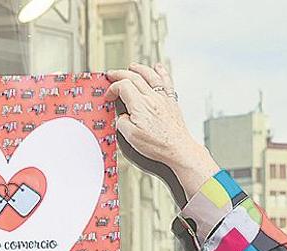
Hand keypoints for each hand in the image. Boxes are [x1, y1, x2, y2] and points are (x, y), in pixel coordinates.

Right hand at [104, 63, 218, 196]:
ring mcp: (163, 98)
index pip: (122, 86)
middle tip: (112, 74)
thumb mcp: (131, 137)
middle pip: (134, 77)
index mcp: (140, 105)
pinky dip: (161, 72)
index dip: (112, 88)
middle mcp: (152, 98)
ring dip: (139, 68)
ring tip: (132, 67)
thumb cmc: (158, 145)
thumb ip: (122, 123)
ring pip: (150, 75)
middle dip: (120, 74)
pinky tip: (158, 68)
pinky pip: (166, 81)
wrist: (178, 149)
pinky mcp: (171, 102)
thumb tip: (122, 117)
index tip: (109, 95)